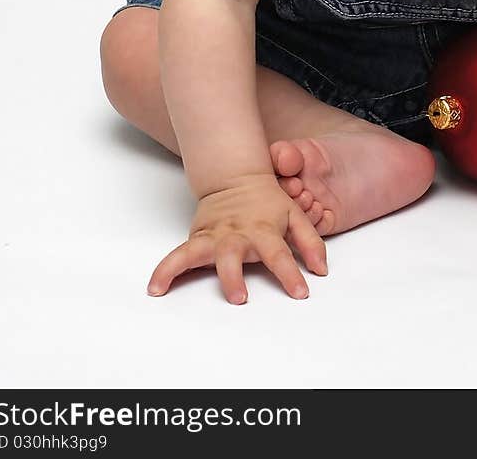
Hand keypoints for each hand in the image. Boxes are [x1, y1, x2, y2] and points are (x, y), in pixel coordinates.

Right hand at [147, 172, 327, 303]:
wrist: (236, 177)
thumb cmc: (268, 201)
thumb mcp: (295, 215)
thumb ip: (310, 242)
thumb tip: (321, 271)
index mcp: (263, 228)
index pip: (278, 253)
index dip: (290, 273)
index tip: (301, 292)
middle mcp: (236, 234)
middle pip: (232, 255)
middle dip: (234, 277)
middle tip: (240, 298)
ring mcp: (214, 237)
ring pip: (197, 254)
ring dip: (183, 271)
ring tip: (166, 289)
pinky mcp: (197, 240)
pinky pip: (178, 255)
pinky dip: (165, 270)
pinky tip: (155, 288)